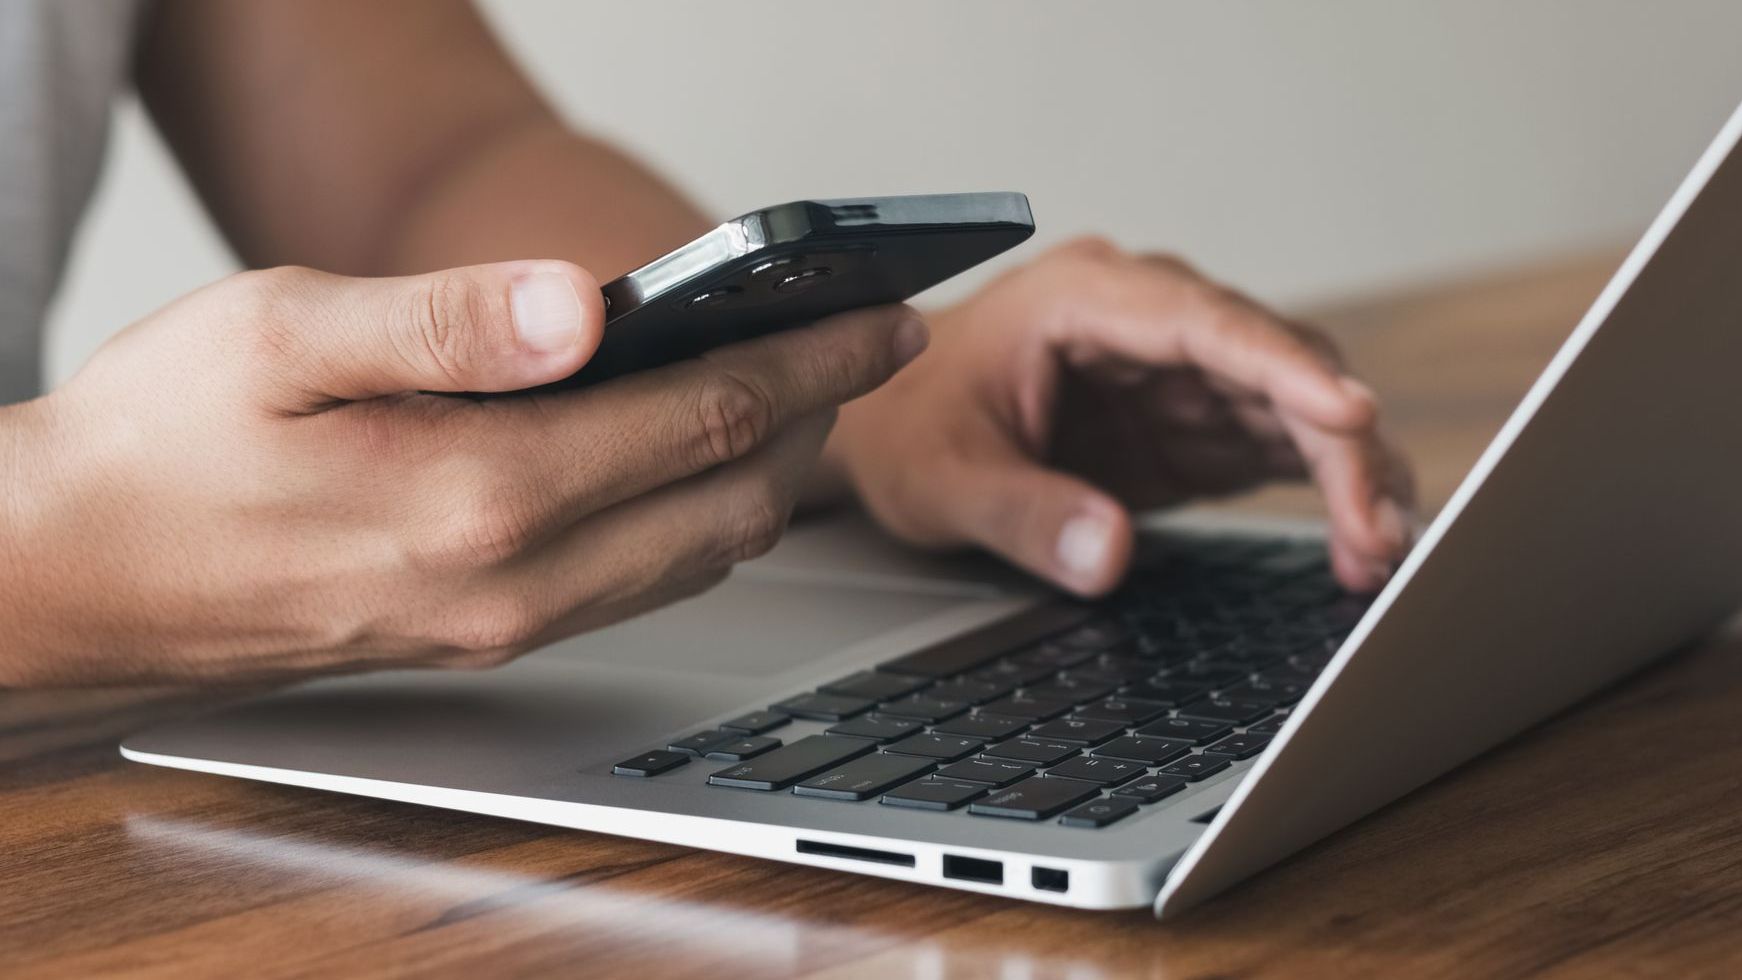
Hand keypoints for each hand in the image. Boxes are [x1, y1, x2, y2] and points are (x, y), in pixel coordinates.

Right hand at [0, 261, 922, 684]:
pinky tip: (705, 465)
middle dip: (822, 414)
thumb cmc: (159, 443)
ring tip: (810, 393)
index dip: (814, 360)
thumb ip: (446, 321)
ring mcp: (504, 622)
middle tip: (872, 341)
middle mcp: (511, 580)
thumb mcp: (279, 334)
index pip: (707, 417)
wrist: (74, 578)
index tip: (883, 312)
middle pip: (733, 495)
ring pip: (700, 552)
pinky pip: (640, 582)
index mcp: (478, 493)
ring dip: (772, 470)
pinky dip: (703, 516)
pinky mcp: (483, 635)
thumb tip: (582, 304)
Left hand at [826, 237, 1413, 595]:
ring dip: (1347, 474)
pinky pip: (1280, 444)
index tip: (1351, 415)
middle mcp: (1148, 320)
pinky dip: (1326, 490)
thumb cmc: (908, 424)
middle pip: (1273, 365)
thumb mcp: (943, 478)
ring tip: (1381, 552)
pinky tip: (1360, 541)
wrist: (893, 424)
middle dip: (1338, 446)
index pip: (1204, 323)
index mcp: (1085, 299)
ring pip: (1295, 405)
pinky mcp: (1195, 419)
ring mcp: (1180, 368)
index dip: (1284, 369)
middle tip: (1376, 535)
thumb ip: (1022, 513)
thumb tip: (1107, 552)